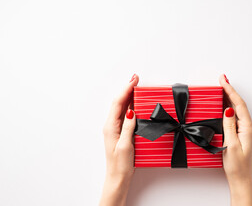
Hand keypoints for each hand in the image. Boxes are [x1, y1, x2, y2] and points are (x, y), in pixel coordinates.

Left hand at [99, 74, 138, 205]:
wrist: (118, 177)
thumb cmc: (120, 164)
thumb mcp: (125, 145)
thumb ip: (128, 127)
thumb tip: (131, 111)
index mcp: (110, 126)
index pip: (118, 103)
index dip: (126, 89)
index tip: (134, 80)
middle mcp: (111, 125)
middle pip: (119, 102)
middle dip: (127, 89)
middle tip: (136, 78)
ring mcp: (116, 128)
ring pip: (122, 107)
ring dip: (129, 96)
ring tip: (137, 86)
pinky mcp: (121, 132)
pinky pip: (125, 114)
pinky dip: (130, 105)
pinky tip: (136, 103)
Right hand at [220, 74, 251, 205]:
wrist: (240, 178)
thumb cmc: (236, 165)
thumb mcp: (230, 145)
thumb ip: (229, 126)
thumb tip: (228, 110)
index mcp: (247, 128)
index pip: (238, 104)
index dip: (230, 91)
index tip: (223, 80)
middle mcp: (247, 127)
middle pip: (238, 104)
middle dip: (230, 90)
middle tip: (221, 79)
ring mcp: (244, 130)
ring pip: (236, 109)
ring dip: (229, 97)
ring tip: (221, 86)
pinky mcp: (239, 133)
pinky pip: (234, 116)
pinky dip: (228, 106)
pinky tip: (223, 104)